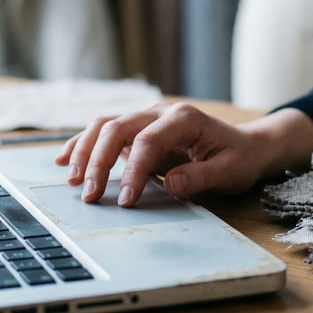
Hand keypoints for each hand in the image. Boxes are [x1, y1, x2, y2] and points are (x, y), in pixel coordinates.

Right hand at [55, 103, 312, 206]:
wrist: (246, 145)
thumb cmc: (239, 158)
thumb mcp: (229, 171)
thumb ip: (200, 177)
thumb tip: (170, 184)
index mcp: (184, 118)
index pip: (148, 141)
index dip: (133, 171)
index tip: (126, 201)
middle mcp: (160, 111)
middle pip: (118, 127)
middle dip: (99, 161)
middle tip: (91, 196)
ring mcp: (146, 117)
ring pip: (105, 124)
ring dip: (85, 150)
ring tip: (73, 180)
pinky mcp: (138, 129)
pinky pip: (105, 131)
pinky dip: (83, 144)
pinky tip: (65, 160)